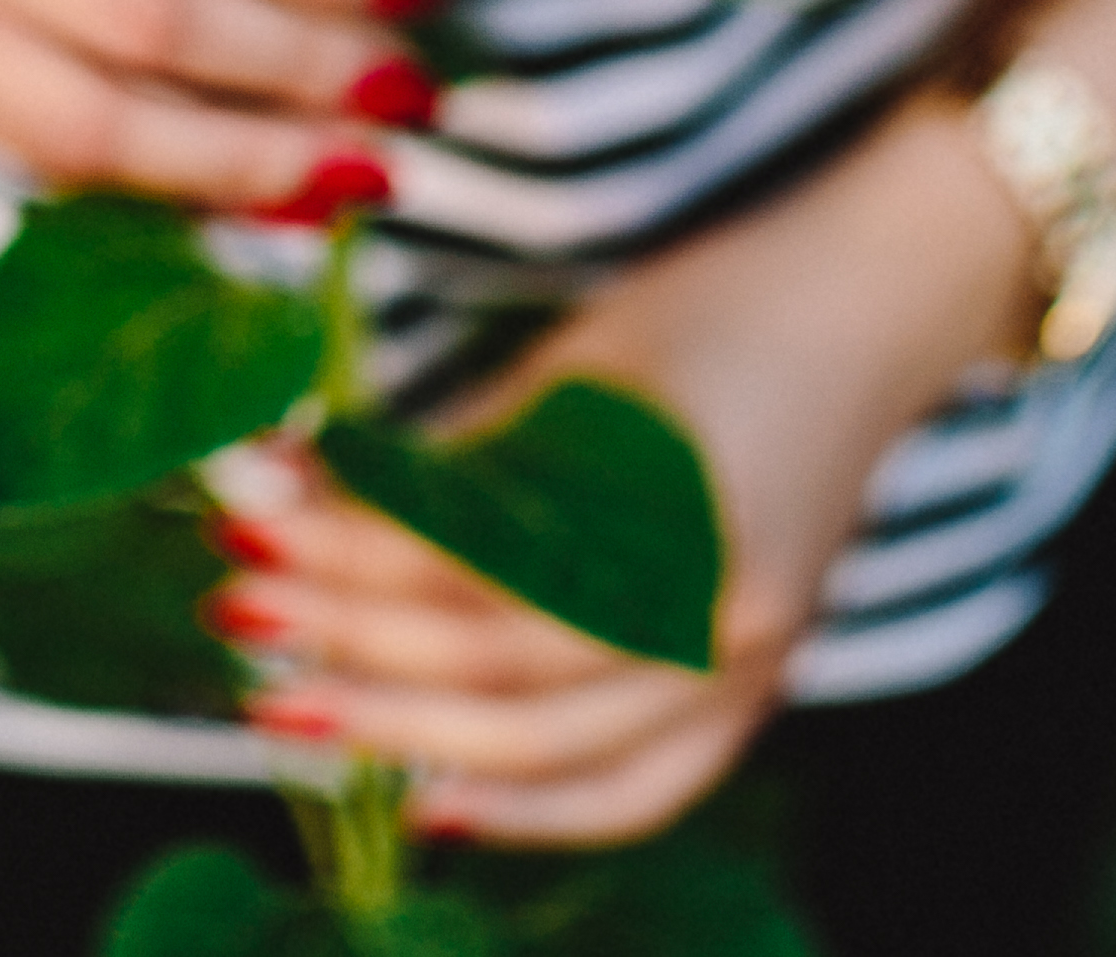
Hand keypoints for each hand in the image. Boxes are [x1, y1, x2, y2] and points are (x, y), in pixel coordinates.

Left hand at [205, 95, 1038, 842]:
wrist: (878, 303)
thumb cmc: (722, 306)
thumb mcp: (581, 362)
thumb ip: (466, 458)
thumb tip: (310, 506)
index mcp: (677, 518)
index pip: (472, 572)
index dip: (346, 557)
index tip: (247, 520)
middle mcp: (722, 621)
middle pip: (500, 677)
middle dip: (352, 651)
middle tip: (237, 614)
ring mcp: (748, 669)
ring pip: (556, 758)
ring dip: (411, 738)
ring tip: (295, 707)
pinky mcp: (750, 685)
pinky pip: (634, 788)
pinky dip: (534, 811)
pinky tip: (434, 802)